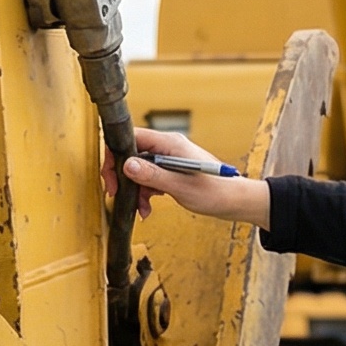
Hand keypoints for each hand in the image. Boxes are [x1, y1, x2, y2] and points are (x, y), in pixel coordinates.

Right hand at [108, 127, 271, 228]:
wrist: (234, 201)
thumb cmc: (215, 191)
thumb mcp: (180, 186)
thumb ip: (152, 175)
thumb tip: (127, 165)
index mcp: (170, 143)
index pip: (131, 138)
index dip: (115, 154)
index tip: (111, 176)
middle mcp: (168, 147)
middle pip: (132, 154)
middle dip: (123, 176)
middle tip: (118, 194)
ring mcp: (170, 159)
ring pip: (139, 169)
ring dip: (135, 189)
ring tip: (141, 208)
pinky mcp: (172, 171)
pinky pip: (150, 178)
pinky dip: (145, 192)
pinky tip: (147, 207)